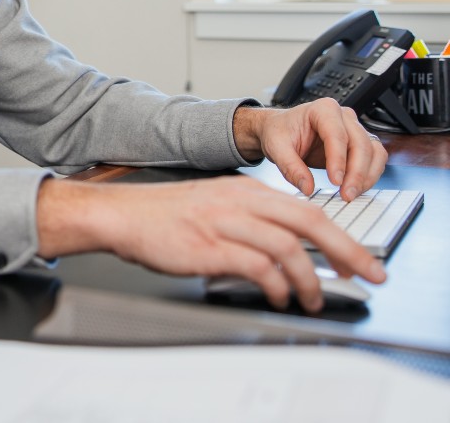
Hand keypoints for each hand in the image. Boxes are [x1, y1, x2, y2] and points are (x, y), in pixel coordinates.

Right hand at [36, 176, 385, 311]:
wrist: (123, 214)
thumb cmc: (165, 215)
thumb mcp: (216, 205)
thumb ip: (252, 220)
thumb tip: (287, 251)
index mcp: (246, 189)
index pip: (308, 208)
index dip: (341, 235)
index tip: (359, 258)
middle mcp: (240, 201)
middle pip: (309, 221)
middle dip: (345, 250)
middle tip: (366, 273)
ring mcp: (225, 223)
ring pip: (287, 247)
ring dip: (309, 279)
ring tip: (313, 298)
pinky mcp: (209, 247)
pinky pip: (257, 267)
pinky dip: (276, 285)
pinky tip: (278, 296)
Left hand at [234, 101, 386, 199]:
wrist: (279, 130)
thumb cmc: (279, 132)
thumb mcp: (276, 147)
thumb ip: (290, 167)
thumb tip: (307, 188)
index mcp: (323, 109)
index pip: (337, 135)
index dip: (339, 159)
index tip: (335, 181)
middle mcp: (343, 116)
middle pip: (360, 144)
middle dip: (356, 172)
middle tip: (346, 194)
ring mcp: (354, 129)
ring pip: (373, 152)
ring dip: (367, 176)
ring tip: (350, 194)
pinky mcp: (359, 143)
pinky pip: (374, 159)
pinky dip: (369, 175)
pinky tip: (355, 188)